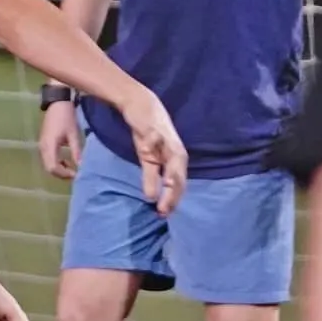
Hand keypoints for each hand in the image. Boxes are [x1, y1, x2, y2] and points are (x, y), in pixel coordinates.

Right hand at [37, 100, 81, 178]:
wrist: (57, 102)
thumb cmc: (66, 117)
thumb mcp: (73, 134)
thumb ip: (76, 151)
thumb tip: (81, 166)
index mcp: (49, 146)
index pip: (53, 168)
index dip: (64, 174)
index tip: (77, 174)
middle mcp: (43, 148)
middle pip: (49, 169)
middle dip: (62, 174)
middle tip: (75, 173)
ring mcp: (42, 146)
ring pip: (48, 165)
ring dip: (59, 169)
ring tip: (72, 168)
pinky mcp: (44, 144)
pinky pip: (48, 159)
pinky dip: (57, 163)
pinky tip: (67, 161)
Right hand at [123, 89, 187, 215]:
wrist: (142, 105)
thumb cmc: (148, 134)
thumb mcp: (147, 160)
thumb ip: (150, 178)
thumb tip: (150, 198)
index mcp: (176, 160)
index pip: (179, 184)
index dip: (173, 199)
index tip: (165, 215)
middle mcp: (176, 151)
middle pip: (178, 175)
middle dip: (173, 193)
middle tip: (164, 210)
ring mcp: (167, 139)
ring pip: (174, 157)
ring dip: (171, 172)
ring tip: (167, 186)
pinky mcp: (155, 126)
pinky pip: (155, 136)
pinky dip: (152, 142)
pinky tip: (145, 149)